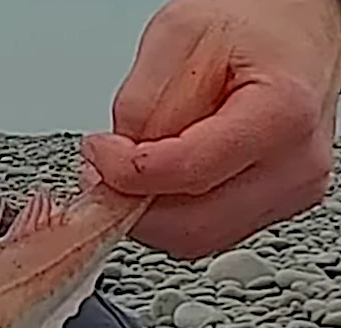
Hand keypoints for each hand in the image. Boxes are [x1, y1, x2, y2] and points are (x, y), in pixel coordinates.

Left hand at [81, 0, 340, 257]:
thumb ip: (142, 103)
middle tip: (103, 172)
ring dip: (149, 213)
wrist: (292, 26)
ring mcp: (290, 191)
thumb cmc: (251, 22)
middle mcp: (294, 164)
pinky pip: (206, 231)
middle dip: (132, 206)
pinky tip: (161, 177)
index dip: (126, 172)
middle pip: (190, 227)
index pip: (188, 173)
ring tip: (131, 168)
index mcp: (281, 115)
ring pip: (195, 239)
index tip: (99, 151)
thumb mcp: (178, 36)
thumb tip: (117, 161)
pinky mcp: (274, 205)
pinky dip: (172, 213)